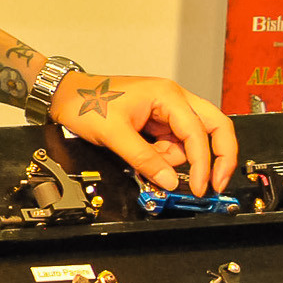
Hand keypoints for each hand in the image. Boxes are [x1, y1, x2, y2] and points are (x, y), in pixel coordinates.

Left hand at [49, 71, 236, 194]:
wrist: (64, 95)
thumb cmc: (85, 102)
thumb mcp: (114, 134)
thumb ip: (144, 159)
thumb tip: (169, 180)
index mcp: (168, 95)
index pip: (199, 132)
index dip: (203, 163)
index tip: (200, 186)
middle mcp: (173, 99)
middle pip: (214, 128)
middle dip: (217, 157)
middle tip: (214, 183)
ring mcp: (166, 110)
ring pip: (191, 140)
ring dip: (175, 157)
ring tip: (144, 156)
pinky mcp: (157, 120)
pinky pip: (173, 143)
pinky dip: (165, 155)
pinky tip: (145, 154)